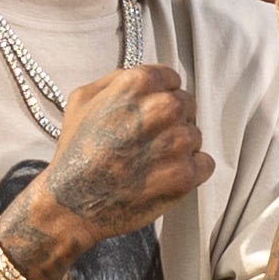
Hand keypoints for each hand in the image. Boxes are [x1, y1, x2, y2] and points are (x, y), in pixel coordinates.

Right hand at [17, 62, 211, 261]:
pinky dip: (190, 171)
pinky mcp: (186, 173)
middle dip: (171, 120)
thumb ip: (116, 81)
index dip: (160, 95)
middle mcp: (163, 108)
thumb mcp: (82, 100)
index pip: (171, 78)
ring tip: (149, 161)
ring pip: (195, 135)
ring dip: (178, 147)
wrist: (74, 202)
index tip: (150, 112)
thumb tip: (139, 77)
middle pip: (187, 104)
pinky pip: (204, 163)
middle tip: (148, 140)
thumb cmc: (75, 153)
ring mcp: (177, 142)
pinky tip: (163, 175)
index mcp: (138, 84)